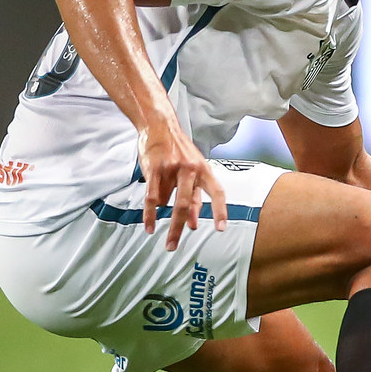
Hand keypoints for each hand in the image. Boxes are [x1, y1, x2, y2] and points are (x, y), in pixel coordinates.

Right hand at [137, 121, 225, 249]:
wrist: (160, 126)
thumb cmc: (179, 151)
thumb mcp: (193, 170)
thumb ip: (195, 196)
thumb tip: (195, 223)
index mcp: (204, 169)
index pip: (217, 192)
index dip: (220, 211)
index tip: (221, 229)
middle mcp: (190, 169)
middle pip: (186, 204)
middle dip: (179, 227)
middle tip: (174, 245)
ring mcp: (171, 169)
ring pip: (168, 202)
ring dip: (164, 220)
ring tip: (161, 235)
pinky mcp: (154, 169)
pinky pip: (151, 197)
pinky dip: (150, 214)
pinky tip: (149, 226)